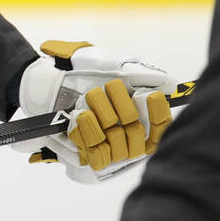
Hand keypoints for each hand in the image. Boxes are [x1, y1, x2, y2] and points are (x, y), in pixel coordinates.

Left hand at [16, 40, 173, 182]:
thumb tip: (172, 86)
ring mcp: (108, 148)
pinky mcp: (87, 156)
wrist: (47, 80)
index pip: (162, 126)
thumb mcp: (113, 64)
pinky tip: (79, 118)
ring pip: (117, 143)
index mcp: (139, 115)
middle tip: (104, 90)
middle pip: (138, 133)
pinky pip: (96, 154)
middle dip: (121, 108)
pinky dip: (87, 132)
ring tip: (86, 102)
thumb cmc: (82, 71)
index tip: (148, 96)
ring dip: (101, 117)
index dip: (158, 113)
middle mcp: (126, 135)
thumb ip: (144, 74)